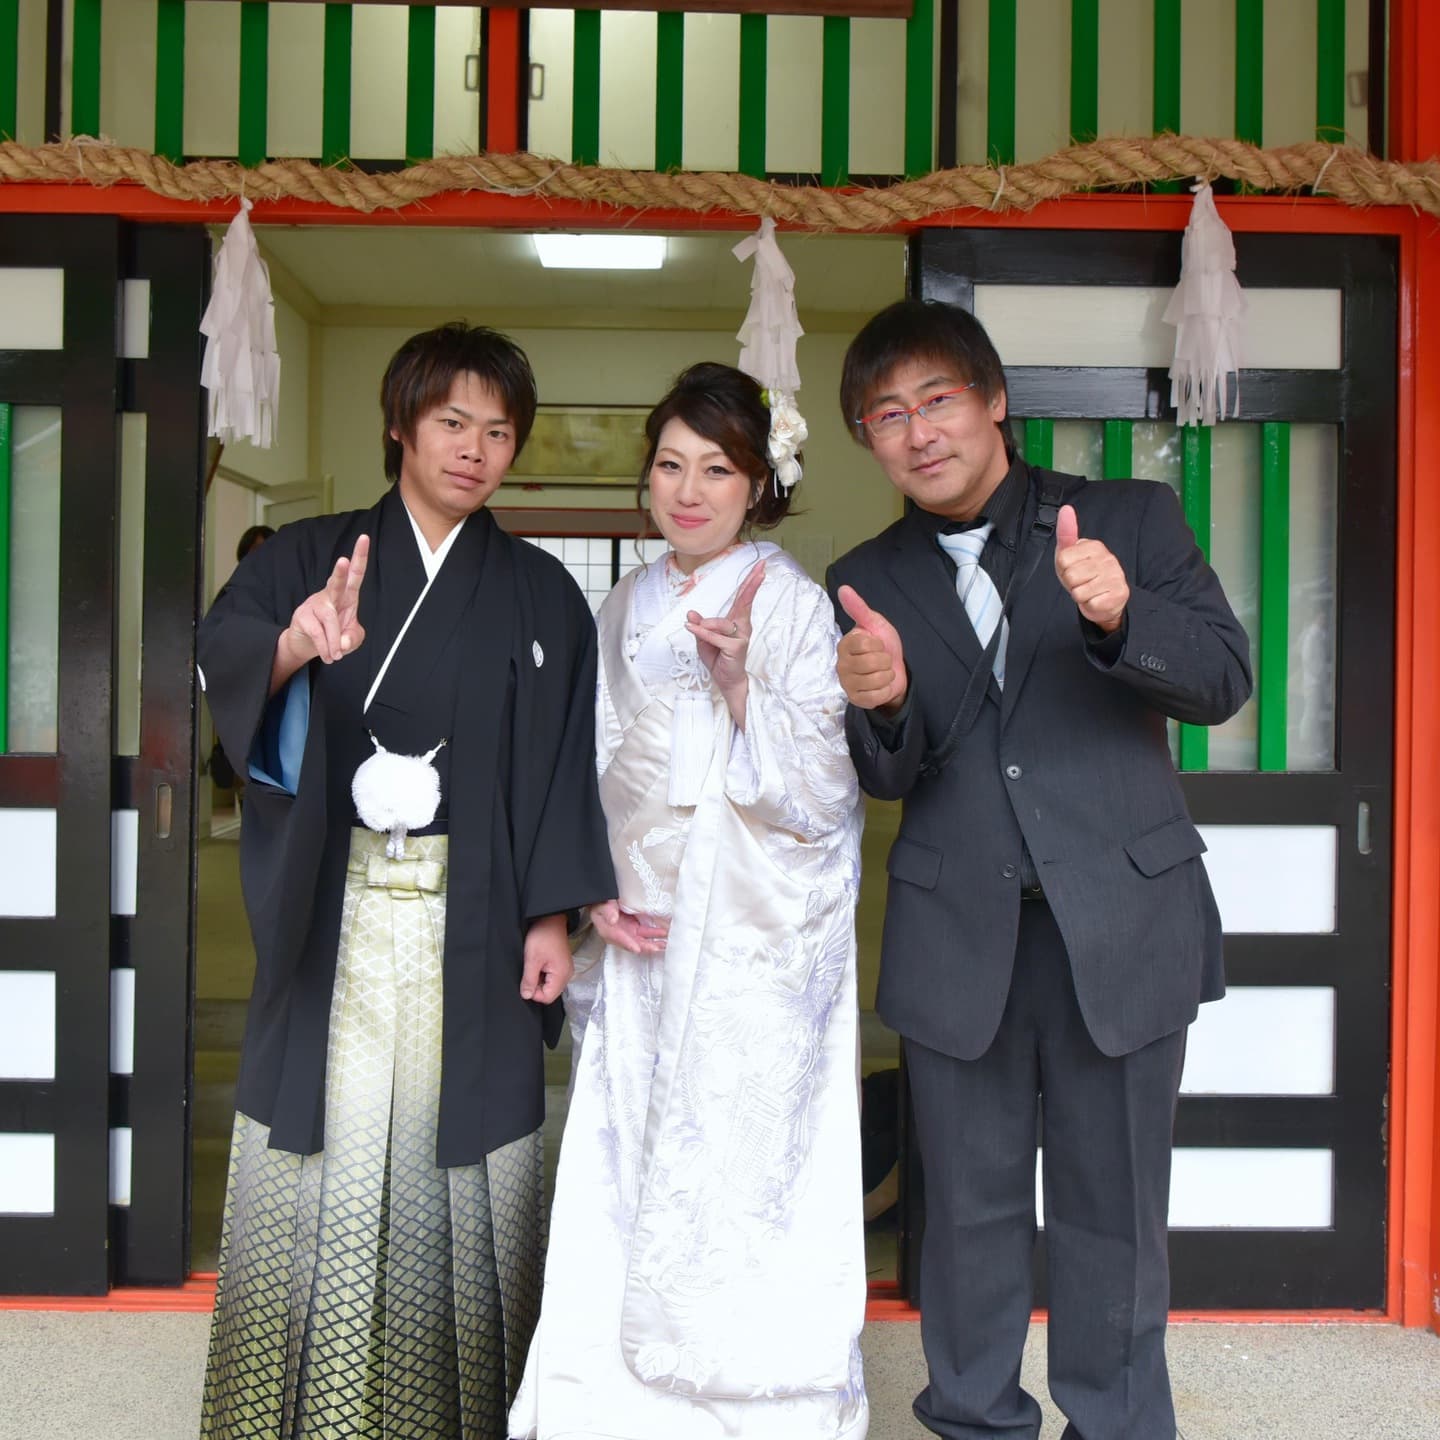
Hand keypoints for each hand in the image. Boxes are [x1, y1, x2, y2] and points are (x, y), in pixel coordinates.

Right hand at [287, 535, 369, 665]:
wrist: (307, 645)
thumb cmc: (334, 636)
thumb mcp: (351, 639)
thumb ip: (353, 638)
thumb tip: (343, 641)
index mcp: (347, 596)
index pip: (355, 574)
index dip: (360, 557)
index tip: (364, 538)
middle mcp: (331, 595)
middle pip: (336, 582)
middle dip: (340, 571)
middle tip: (343, 560)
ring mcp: (315, 604)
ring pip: (329, 620)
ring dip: (334, 642)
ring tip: (336, 655)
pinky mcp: (302, 616)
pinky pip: (317, 632)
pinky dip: (326, 647)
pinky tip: (328, 655)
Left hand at [520, 914, 573, 1002]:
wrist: (551, 920)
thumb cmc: (544, 935)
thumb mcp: (532, 959)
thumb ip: (529, 980)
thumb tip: (526, 996)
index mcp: (561, 975)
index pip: (547, 998)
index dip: (534, 992)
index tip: (528, 979)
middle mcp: (567, 974)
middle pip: (549, 992)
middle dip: (537, 985)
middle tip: (531, 970)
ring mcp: (565, 970)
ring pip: (549, 985)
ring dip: (539, 979)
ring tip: (536, 964)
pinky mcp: (561, 965)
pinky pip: (551, 977)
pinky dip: (543, 973)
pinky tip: (539, 962)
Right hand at [591, 900, 669, 955]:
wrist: (604, 902)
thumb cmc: (602, 904)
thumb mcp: (602, 906)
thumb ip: (607, 911)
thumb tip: (612, 920)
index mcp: (608, 931)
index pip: (618, 938)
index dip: (628, 944)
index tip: (637, 948)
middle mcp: (619, 935)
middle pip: (633, 943)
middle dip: (646, 947)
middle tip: (657, 947)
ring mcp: (628, 932)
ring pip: (641, 941)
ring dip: (653, 943)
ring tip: (665, 944)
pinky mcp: (635, 928)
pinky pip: (645, 934)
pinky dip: (654, 935)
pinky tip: (663, 935)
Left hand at [685, 559, 764, 725]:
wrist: (725, 680)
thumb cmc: (718, 658)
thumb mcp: (703, 639)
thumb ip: (699, 625)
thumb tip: (691, 613)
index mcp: (735, 621)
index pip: (742, 598)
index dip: (750, 581)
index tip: (760, 567)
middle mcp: (741, 626)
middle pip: (745, 601)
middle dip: (752, 583)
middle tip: (762, 567)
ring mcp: (740, 637)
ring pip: (720, 623)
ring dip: (705, 625)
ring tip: (694, 628)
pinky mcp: (735, 648)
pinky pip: (714, 637)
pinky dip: (702, 633)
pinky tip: (693, 630)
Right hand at [836, 585, 907, 711]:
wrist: (895, 669)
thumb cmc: (883, 645)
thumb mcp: (874, 623)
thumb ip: (858, 608)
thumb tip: (843, 588)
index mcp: (844, 645)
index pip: (865, 644)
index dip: (878, 644)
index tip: (877, 644)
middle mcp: (841, 665)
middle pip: (872, 662)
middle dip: (885, 660)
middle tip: (882, 660)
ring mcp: (847, 684)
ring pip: (876, 680)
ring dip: (886, 675)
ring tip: (882, 672)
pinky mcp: (855, 700)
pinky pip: (876, 696)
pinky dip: (885, 690)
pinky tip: (880, 686)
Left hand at [1054, 505, 1128, 632]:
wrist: (1103, 599)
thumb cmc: (1084, 575)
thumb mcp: (1070, 554)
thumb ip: (1066, 532)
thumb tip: (1066, 509)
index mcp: (1094, 546)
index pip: (1063, 559)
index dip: (1063, 569)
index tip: (1073, 568)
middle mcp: (1108, 558)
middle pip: (1071, 576)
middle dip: (1071, 583)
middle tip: (1081, 582)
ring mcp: (1115, 576)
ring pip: (1079, 591)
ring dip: (1080, 595)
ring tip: (1088, 590)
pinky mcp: (1118, 594)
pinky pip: (1090, 603)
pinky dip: (1089, 605)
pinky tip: (1097, 598)